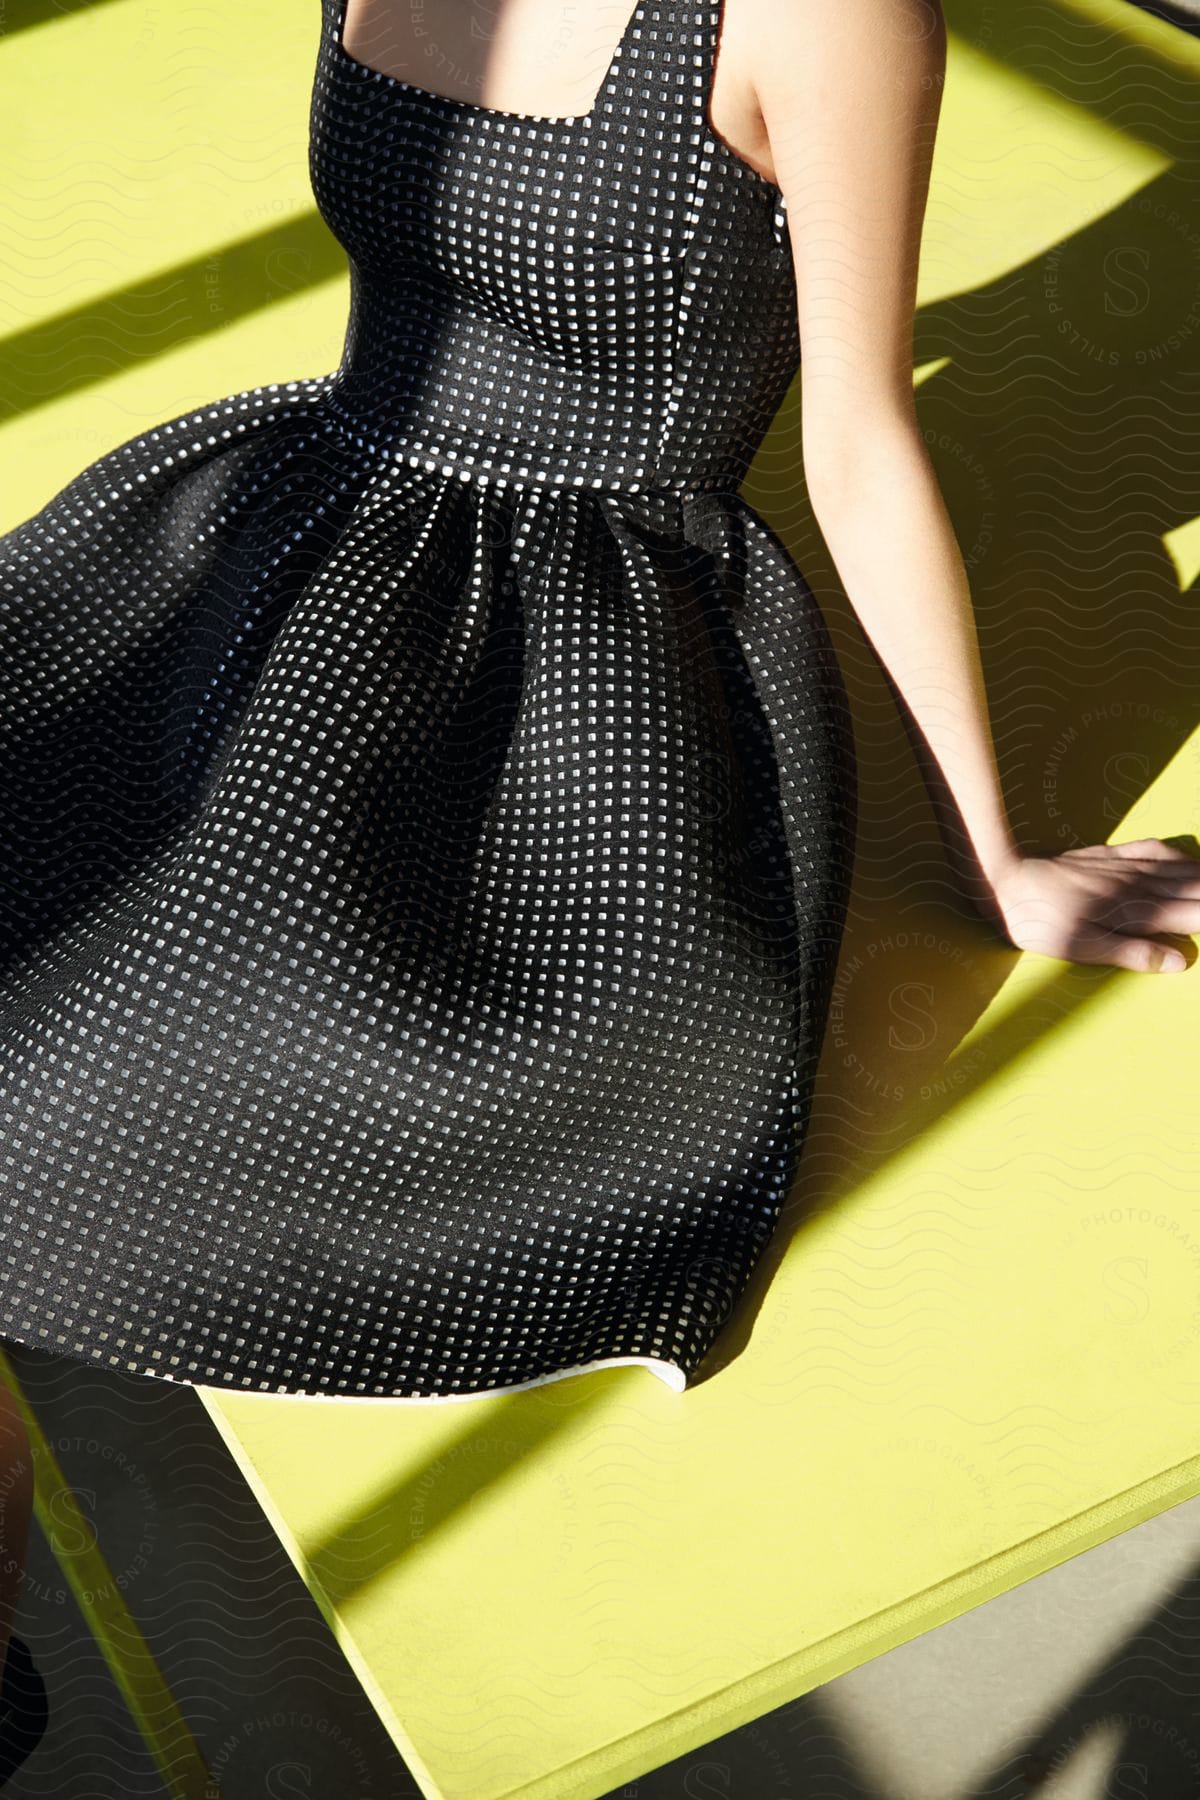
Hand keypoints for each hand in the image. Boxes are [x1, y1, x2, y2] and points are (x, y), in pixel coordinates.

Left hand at [976, 838, 1199, 971]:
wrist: (1006, 881)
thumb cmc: (1041, 923)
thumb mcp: (1084, 948)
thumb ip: (1132, 954)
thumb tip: (1180, 961)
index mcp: (1137, 912)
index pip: (1195, 915)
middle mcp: (1138, 886)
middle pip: (1195, 890)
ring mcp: (1124, 867)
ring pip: (1180, 869)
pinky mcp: (1106, 856)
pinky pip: (1152, 850)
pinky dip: (1176, 854)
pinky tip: (1185, 857)